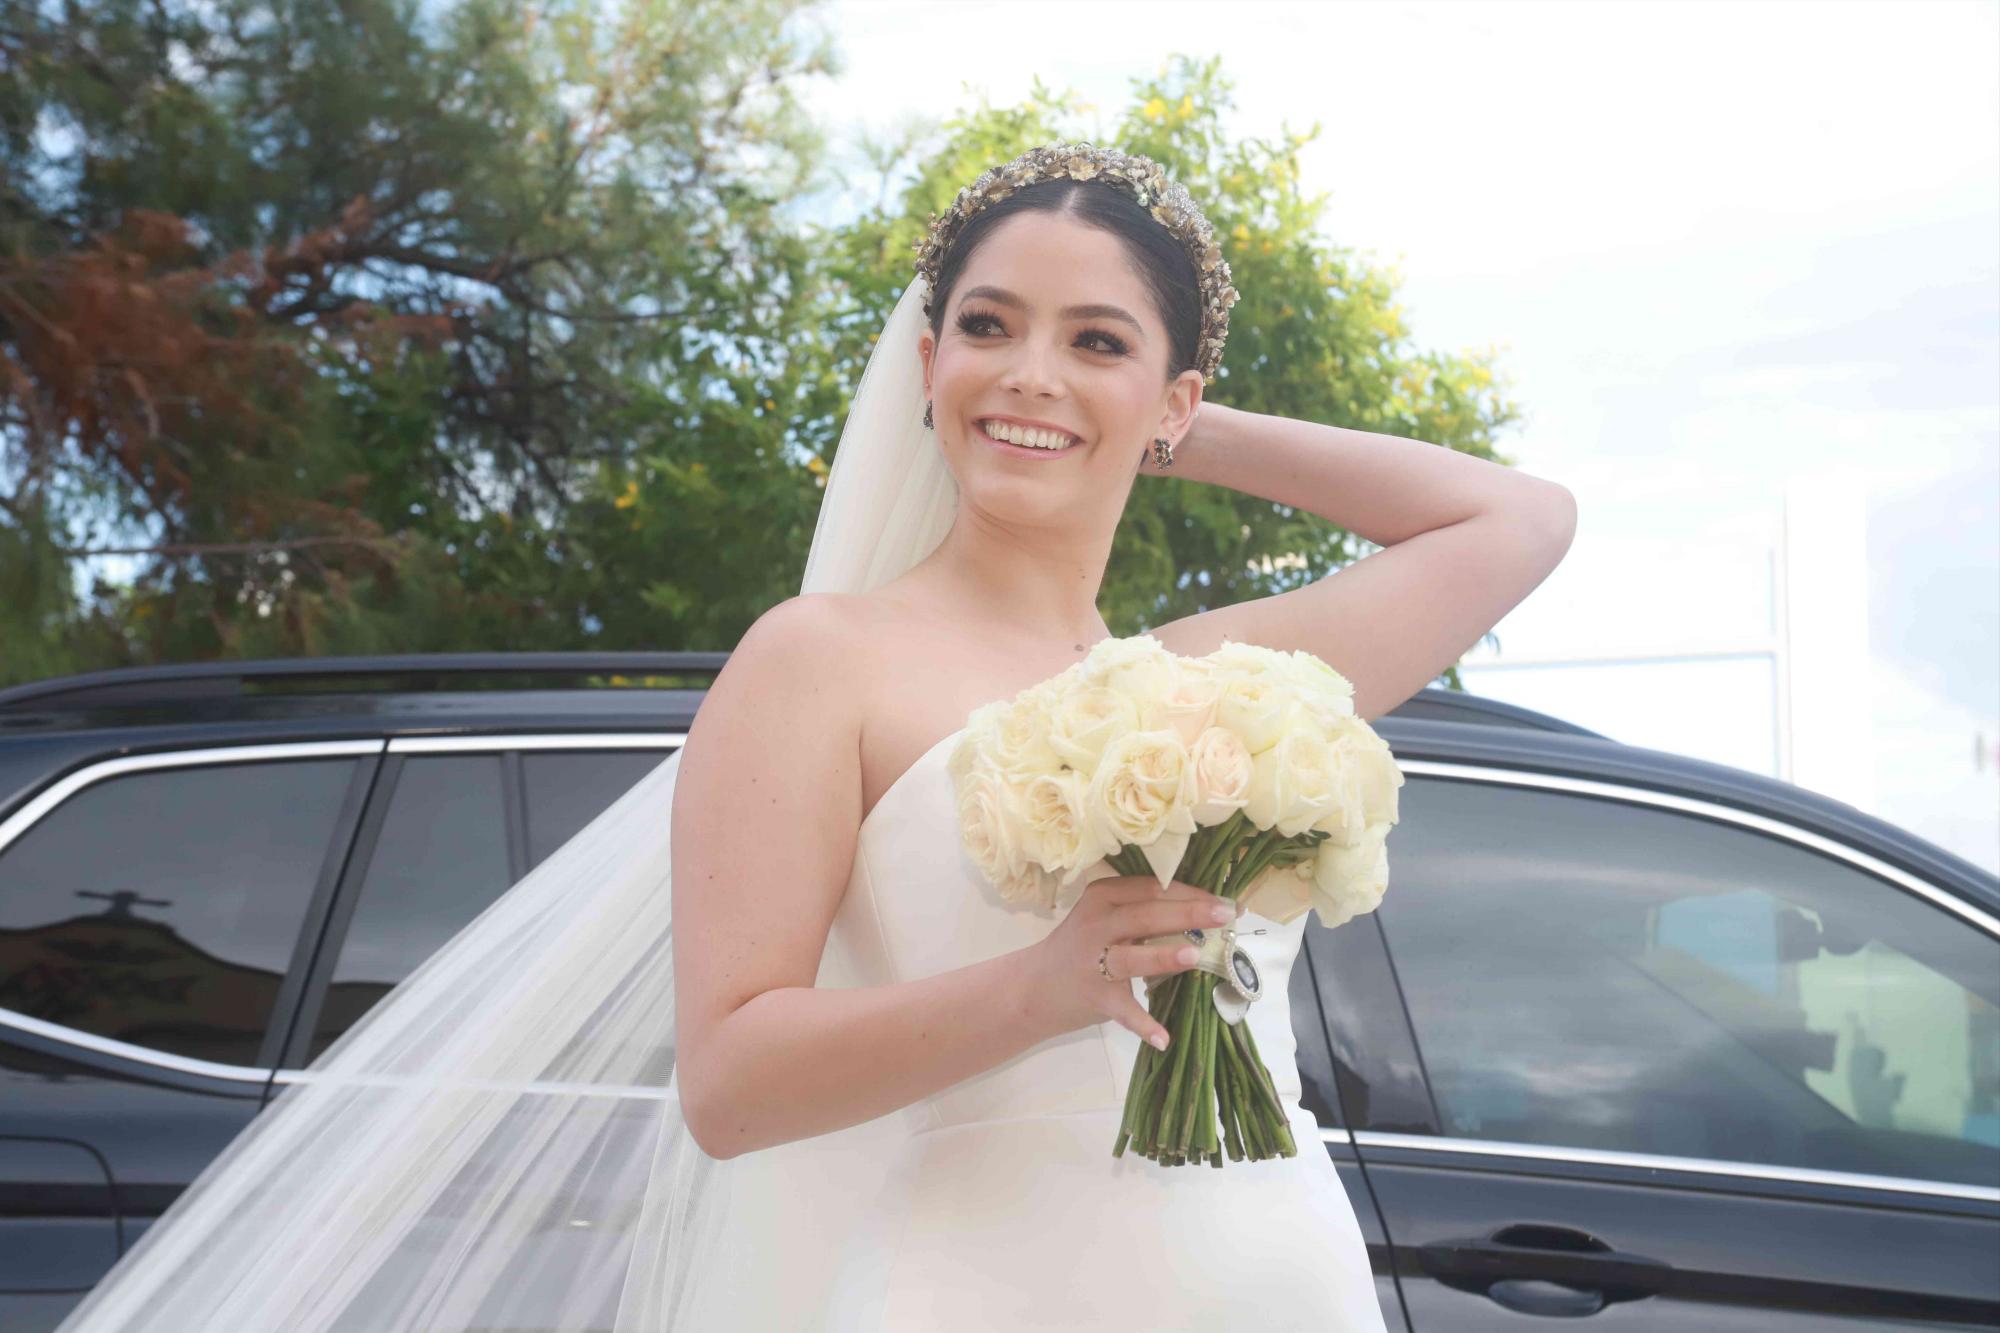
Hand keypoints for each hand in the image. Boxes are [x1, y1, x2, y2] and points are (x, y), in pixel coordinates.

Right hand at [1018, 876, 1237, 1049]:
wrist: (1031, 989)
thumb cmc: (1081, 949)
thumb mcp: (1105, 921)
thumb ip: (1144, 916)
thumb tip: (1205, 920)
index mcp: (1103, 897)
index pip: (1151, 889)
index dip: (1190, 892)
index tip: (1224, 900)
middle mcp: (1096, 924)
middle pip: (1146, 915)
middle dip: (1188, 915)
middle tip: (1225, 917)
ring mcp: (1093, 962)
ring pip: (1131, 956)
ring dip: (1162, 956)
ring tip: (1193, 956)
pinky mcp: (1094, 997)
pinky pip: (1122, 1010)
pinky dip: (1142, 1025)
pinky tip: (1164, 1038)